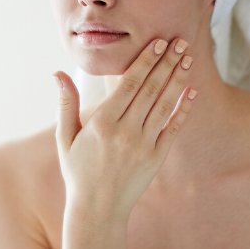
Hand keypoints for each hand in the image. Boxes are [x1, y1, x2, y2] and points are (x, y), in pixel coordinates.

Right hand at [54, 38, 196, 223]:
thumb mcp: (64, 137)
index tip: (157, 42)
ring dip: (177, 80)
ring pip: (164, 105)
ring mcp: (143, 145)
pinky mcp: (156, 158)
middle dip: (166, 63)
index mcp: (102, 123)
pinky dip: (183, 110)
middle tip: (179, 41)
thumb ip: (66, 103)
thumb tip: (57, 73)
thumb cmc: (78, 169)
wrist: (97, 208)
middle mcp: (125, 132)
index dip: (145, 61)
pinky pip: (172, 129)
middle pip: (150, 89)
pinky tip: (191, 92)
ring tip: (188, 60)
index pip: (129, 84)